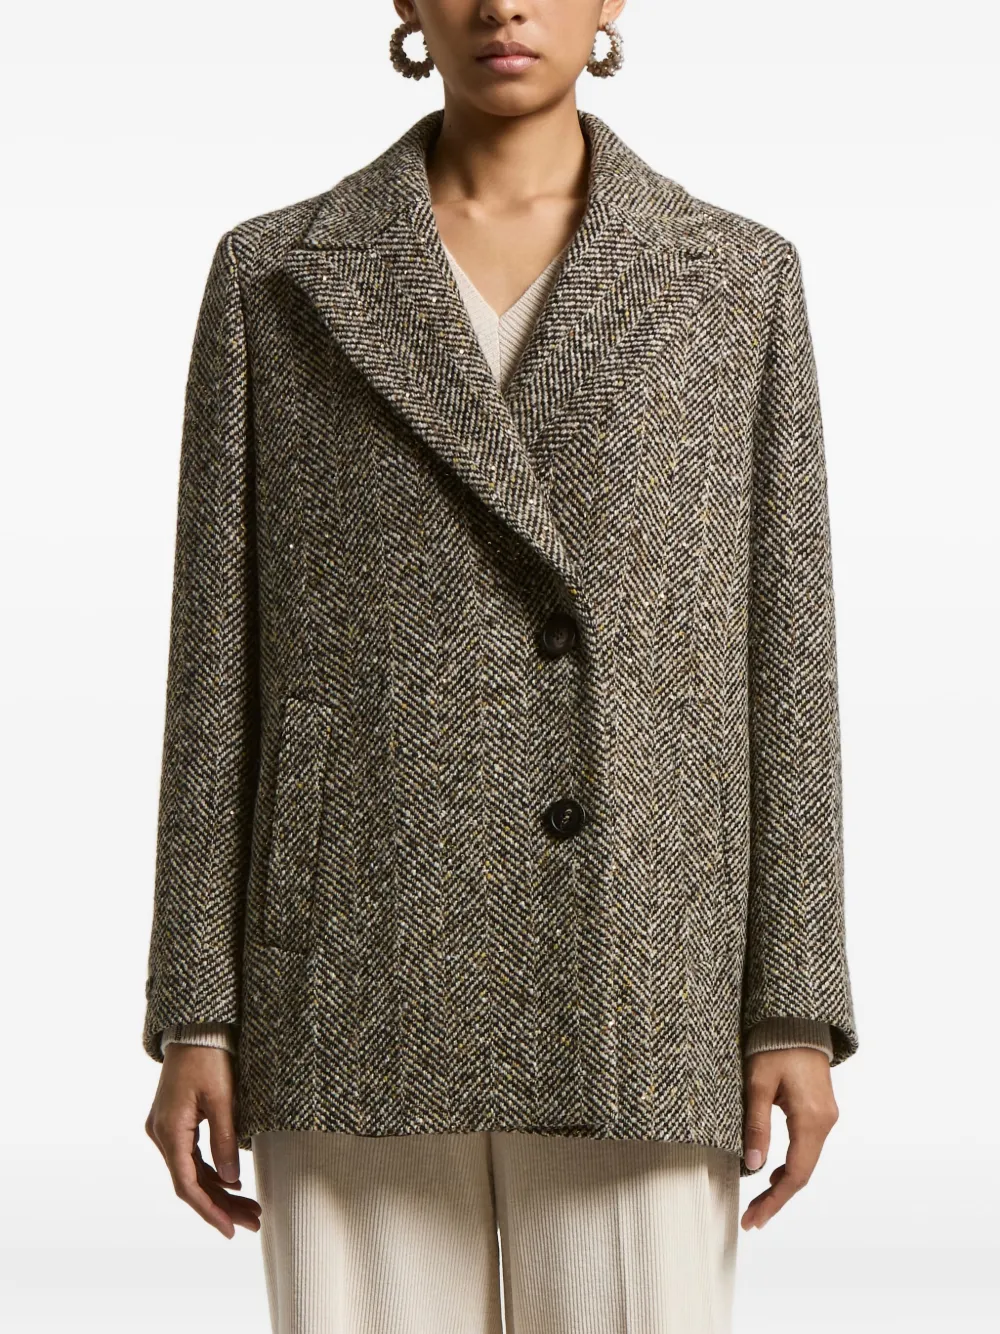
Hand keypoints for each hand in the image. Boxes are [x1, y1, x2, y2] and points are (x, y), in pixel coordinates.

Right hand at [145, 1043, 261, 1238]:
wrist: (196, 1028)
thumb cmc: (210, 1057)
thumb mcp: (223, 1098)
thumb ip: (226, 1140)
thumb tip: (231, 1181)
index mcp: (169, 1131)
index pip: (187, 1184)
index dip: (209, 1210)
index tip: (231, 1230)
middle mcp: (161, 1134)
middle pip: (190, 1182)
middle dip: (221, 1205)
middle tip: (254, 1222)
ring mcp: (165, 1129)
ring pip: (192, 1171)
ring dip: (219, 1190)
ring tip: (251, 1208)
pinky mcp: (174, 1122)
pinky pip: (191, 1156)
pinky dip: (212, 1172)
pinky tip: (233, 1183)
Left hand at [741, 1046, 838, 1230]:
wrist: (797, 1019)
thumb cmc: (775, 1045)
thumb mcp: (758, 1083)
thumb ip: (756, 1124)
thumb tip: (753, 1166)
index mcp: (812, 1118)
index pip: (796, 1173)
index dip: (775, 1200)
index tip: (754, 1219)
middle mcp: (826, 1122)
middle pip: (803, 1173)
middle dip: (777, 1198)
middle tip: (751, 1218)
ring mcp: (826, 1117)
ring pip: (806, 1161)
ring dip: (783, 1183)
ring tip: (757, 1202)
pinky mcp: (820, 1110)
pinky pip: (807, 1146)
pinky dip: (790, 1164)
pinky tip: (772, 1172)